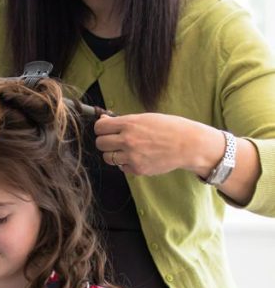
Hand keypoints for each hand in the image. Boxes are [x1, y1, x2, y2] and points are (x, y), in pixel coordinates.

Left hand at [94, 112, 222, 176]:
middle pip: (100, 144)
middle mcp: (128, 140)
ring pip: (108, 158)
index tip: (106, 129)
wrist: (187, 144)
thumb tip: (103, 120)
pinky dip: (126, 164)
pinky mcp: (137, 169)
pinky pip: (121, 168)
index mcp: (129, 124)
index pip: (100, 127)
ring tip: (127, 149)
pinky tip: (138, 157)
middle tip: (115, 140)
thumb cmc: (168, 128)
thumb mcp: (145, 118)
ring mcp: (132, 157)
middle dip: (105, 141)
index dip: (101, 128)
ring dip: (113, 154)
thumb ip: (123, 121)